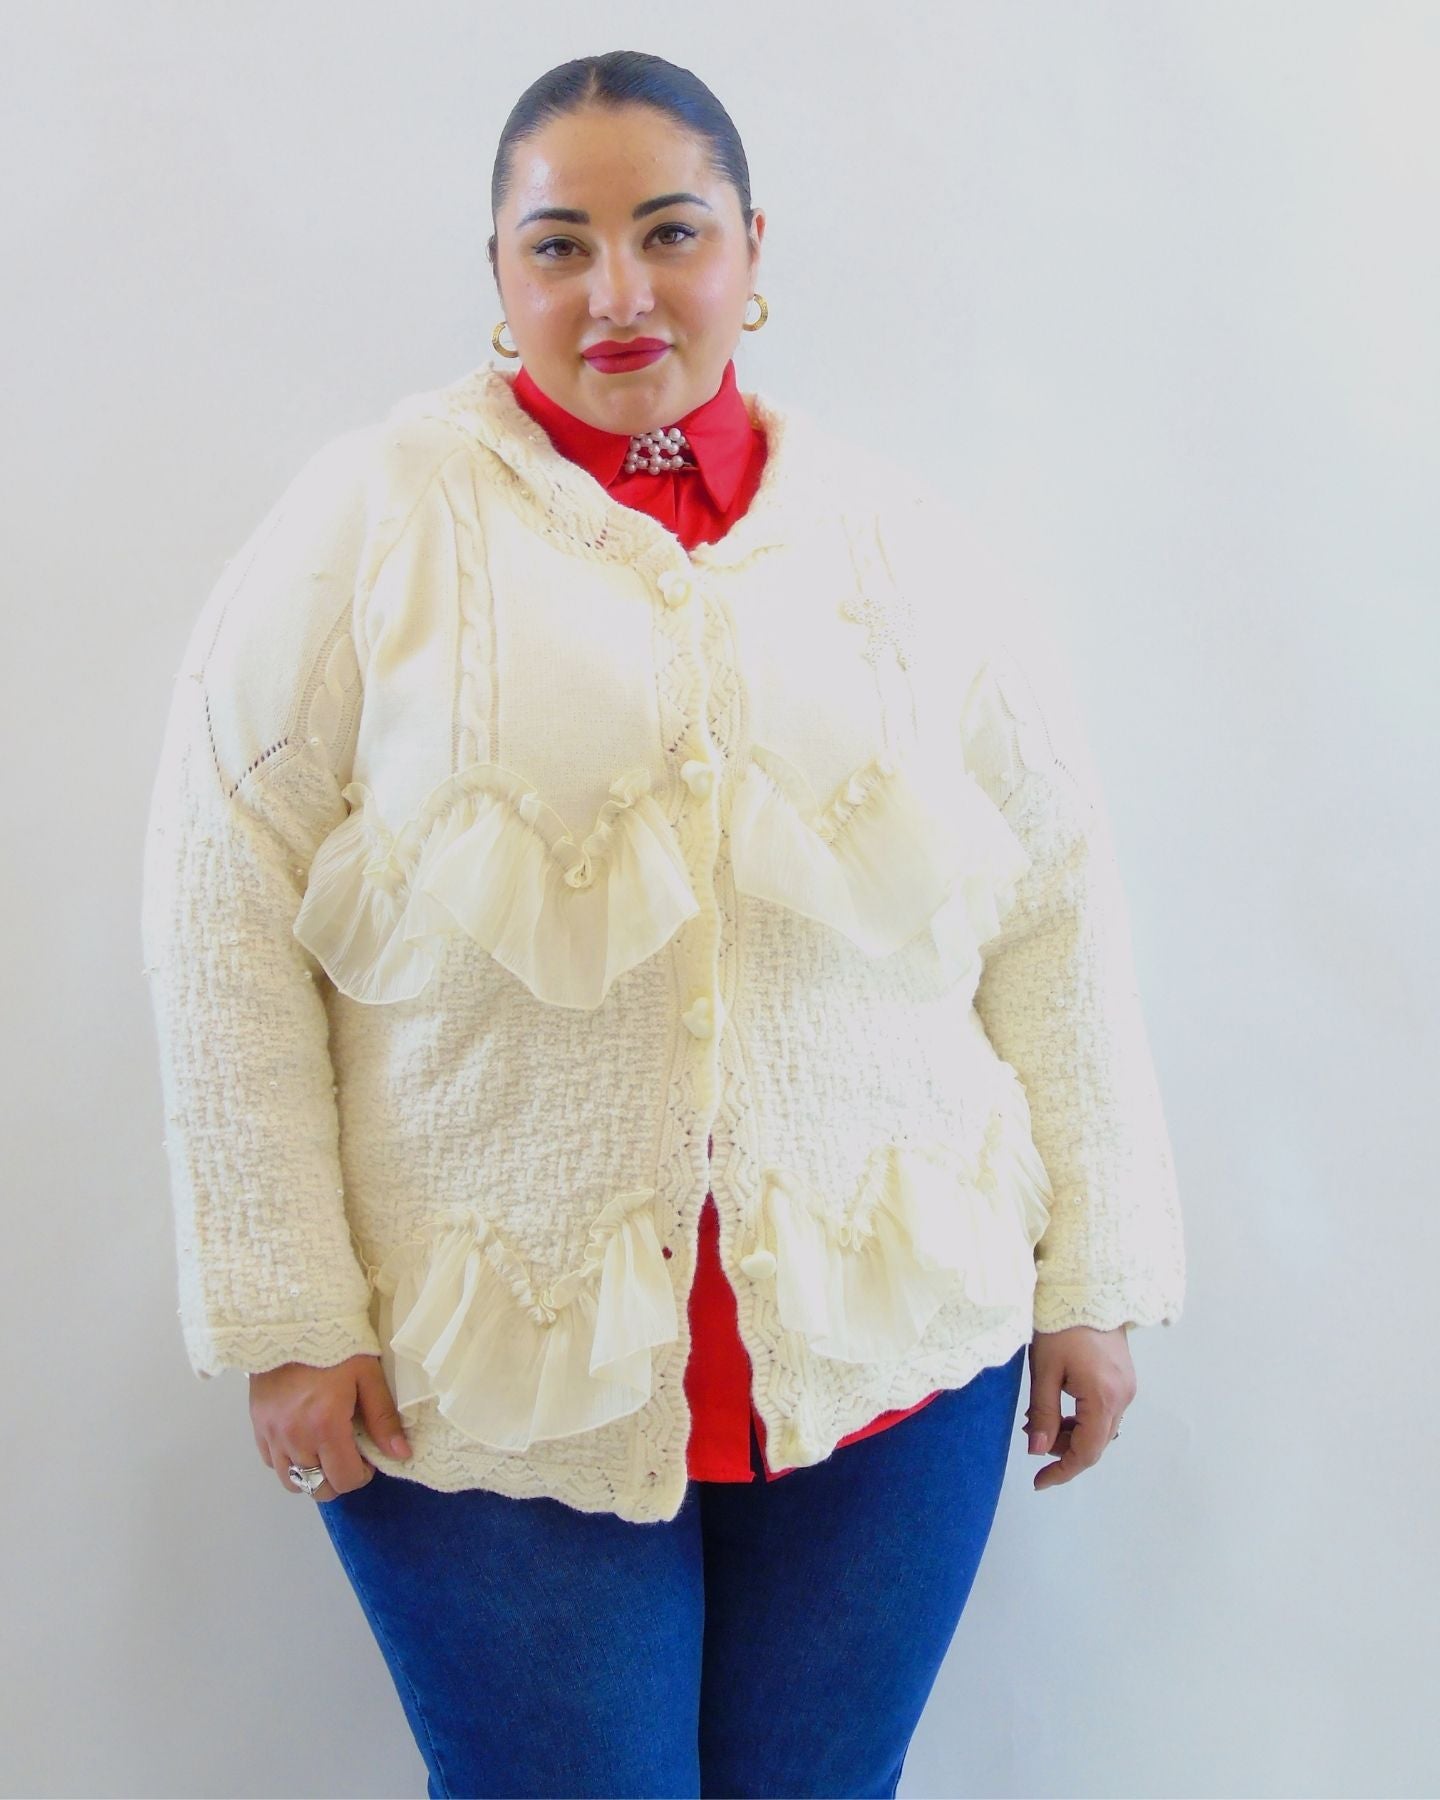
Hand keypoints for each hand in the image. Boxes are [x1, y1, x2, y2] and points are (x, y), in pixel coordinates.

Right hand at [250, 1354, 411, 1500]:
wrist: (290, 1320)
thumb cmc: (335, 1344)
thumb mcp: (367, 1376)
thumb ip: (383, 1418)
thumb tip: (401, 1455)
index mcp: (325, 1426)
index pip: (344, 1479)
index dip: (362, 1475)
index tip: (368, 1457)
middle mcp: (294, 1437)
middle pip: (317, 1488)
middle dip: (338, 1479)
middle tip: (349, 1455)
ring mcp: (271, 1434)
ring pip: (291, 1481)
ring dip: (312, 1474)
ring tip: (325, 1449)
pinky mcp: (257, 1425)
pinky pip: (271, 1462)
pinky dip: (288, 1461)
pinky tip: (303, 1439)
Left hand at [1023, 1324, 1134, 1489]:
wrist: (1087, 1288)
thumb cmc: (1061, 1324)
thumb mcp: (1044, 1370)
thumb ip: (1044, 1414)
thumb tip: (1038, 1451)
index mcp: (1103, 1398)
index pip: (1086, 1452)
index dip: (1062, 1471)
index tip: (1039, 1482)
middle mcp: (1123, 1397)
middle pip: (1095, 1443)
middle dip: (1063, 1449)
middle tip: (1032, 1437)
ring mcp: (1127, 1387)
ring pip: (1100, 1428)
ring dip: (1072, 1433)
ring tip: (1039, 1419)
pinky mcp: (1123, 1377)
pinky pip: (1105, 1410)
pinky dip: (1082, 1417)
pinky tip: (1059, 1406)